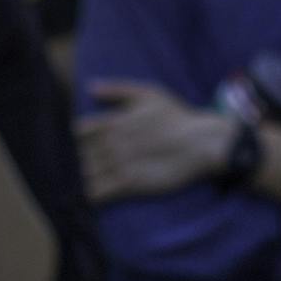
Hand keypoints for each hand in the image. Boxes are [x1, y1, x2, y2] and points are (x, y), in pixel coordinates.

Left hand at [77, 80, 236, 201]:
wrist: (199, 142)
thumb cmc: (175, 116)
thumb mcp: (148, 93)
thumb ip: (117, 89)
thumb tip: (91, 86)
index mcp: (114, 121)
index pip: (80, 132)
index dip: (88, 136)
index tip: (100, 138)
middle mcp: (112, 143)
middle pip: (83, 154)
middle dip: (92, 156)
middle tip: (108, 157)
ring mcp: (119, 164)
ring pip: (87, 174)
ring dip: (94, 174)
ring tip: (109, 174)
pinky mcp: (128, 184)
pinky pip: (95, 193)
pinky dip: (96, 193)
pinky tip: (107, 189)